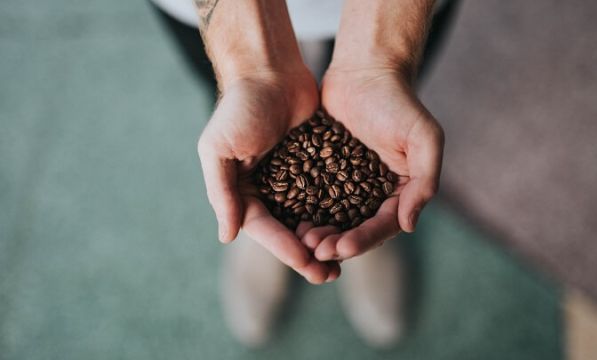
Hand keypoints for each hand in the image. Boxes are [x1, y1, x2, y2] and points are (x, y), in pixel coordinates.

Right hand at [197, 70, 340, 283]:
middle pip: (289, 230)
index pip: (265, 229)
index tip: (309, 265)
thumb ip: (221, 192)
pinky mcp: (314, 164)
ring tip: (344, 259)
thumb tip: (226, 236)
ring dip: (325, 239)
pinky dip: (337, 213)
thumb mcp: (219, 149)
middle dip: (309, 254)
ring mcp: (292, 179)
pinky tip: (354, 226)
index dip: (286, 249)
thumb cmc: (240, 107)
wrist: (270, 70)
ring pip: (310, 218)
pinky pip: (327, 194)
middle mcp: (266, 190)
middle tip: (330, 275)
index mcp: (242, 191)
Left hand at [303, 67, 443, 260]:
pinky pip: (313, 197)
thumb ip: (424, 182)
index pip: (383, 225)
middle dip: (338, 243)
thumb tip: (409, 225)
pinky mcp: (324, 171)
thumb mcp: (424, 138)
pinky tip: (290, 220)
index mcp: (400, 190)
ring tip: (302, 241)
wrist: (365, 71)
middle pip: (356, 228)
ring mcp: (348, 183)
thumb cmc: (398, 101)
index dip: (364, 240)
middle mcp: (375, 193)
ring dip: (320, 234)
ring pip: (333, 218)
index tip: (342, 248)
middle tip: (316, 250)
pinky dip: (304, 211)